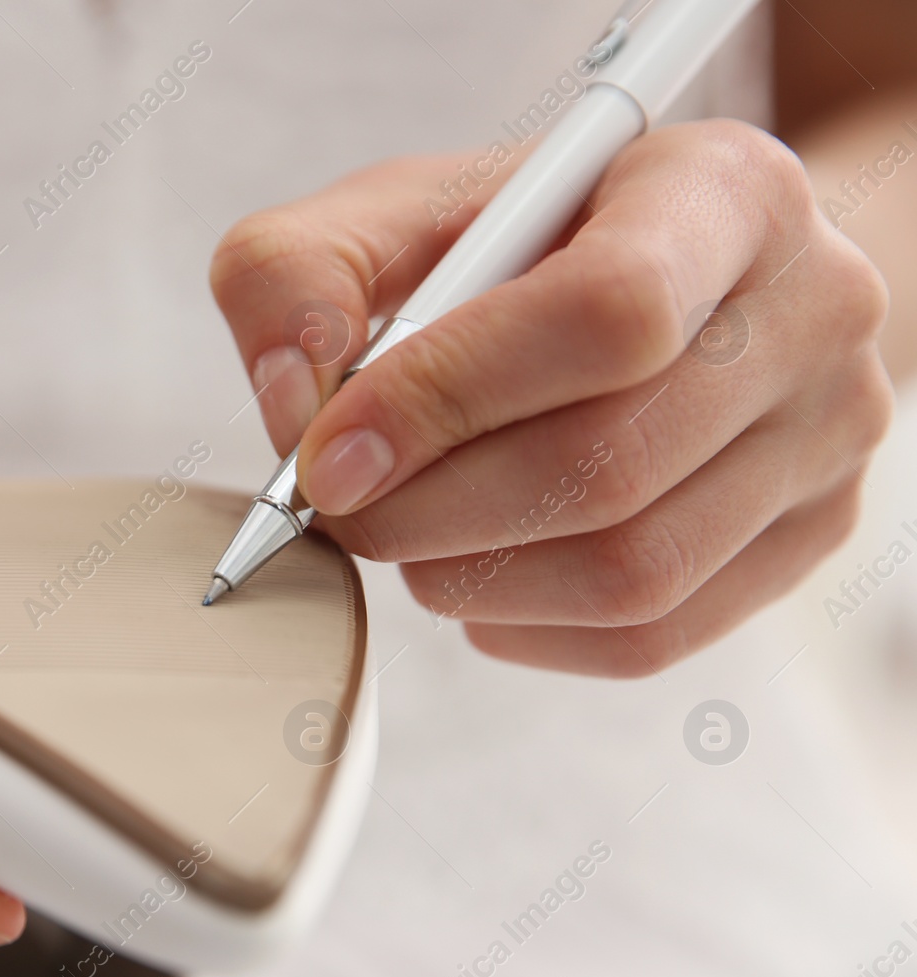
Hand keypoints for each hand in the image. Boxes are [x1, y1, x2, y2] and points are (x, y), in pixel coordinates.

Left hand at [212, 120, 893, 675]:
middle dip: (432, 510)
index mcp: (719, 193)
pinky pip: (653, 636)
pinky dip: (528, 626)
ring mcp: (828, 434)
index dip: (448, 397)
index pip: (610, 312)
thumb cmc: (512, 246)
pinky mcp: (810, 535)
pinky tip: (479, 572)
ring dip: (471, 576)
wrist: (652, 284)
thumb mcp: (387, 217)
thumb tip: (301, 405)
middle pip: (610, 461)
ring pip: (633, 570)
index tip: (331, 454)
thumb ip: (295, 277)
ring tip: (410, 533)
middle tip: (344, 510)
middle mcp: (810, 308)